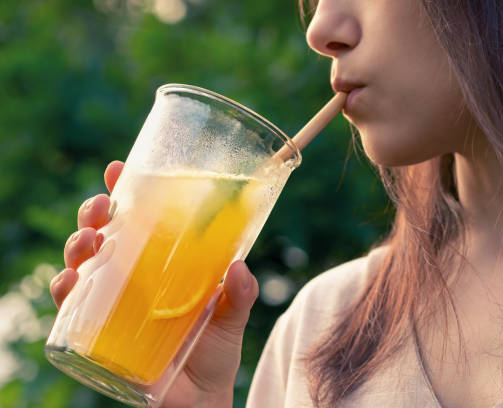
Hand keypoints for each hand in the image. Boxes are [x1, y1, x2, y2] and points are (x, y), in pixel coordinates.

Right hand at [50, 161, 258, 407]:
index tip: (119, 168)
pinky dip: (64, 290)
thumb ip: (241, 294)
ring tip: (90, 241)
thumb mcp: (233, 317)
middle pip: (106, 234)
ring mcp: (113, 303)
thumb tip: (239, 268)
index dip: (126, 191)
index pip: (141, 220)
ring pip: (83, 263)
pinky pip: (71, 307)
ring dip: (78, 244)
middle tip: (103, 205)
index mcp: (163, 264)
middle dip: (96, 213)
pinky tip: (69, 282)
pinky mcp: (98, 332)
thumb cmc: (215, 351)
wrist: (201, 400)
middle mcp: (134, 277)